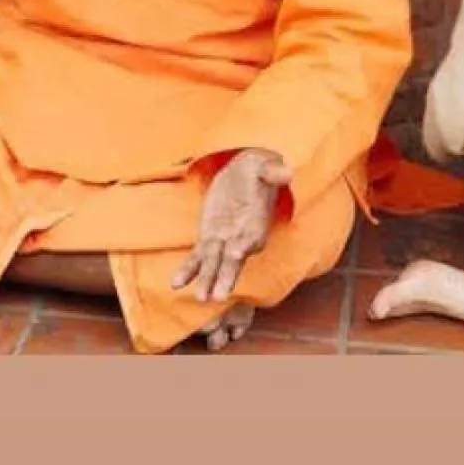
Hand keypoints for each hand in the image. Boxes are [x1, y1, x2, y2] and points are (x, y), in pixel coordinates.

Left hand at [171, 149, 293, 303]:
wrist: (243, 176)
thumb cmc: (257, 172)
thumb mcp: (263, 167)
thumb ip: (272, 172)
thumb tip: (287, 171)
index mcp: (257, 224)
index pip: (252, 239)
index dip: (245, 246)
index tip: (237, 253)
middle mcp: (242, 239)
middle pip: (233, 260)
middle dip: (226, 277)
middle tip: (219, 296)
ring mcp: (224, 242)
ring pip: (214, 264)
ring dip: (207, 280)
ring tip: (201, 297)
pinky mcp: (209, 239)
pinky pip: (198, 258)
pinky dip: (188, 271)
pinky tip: (176, 283)